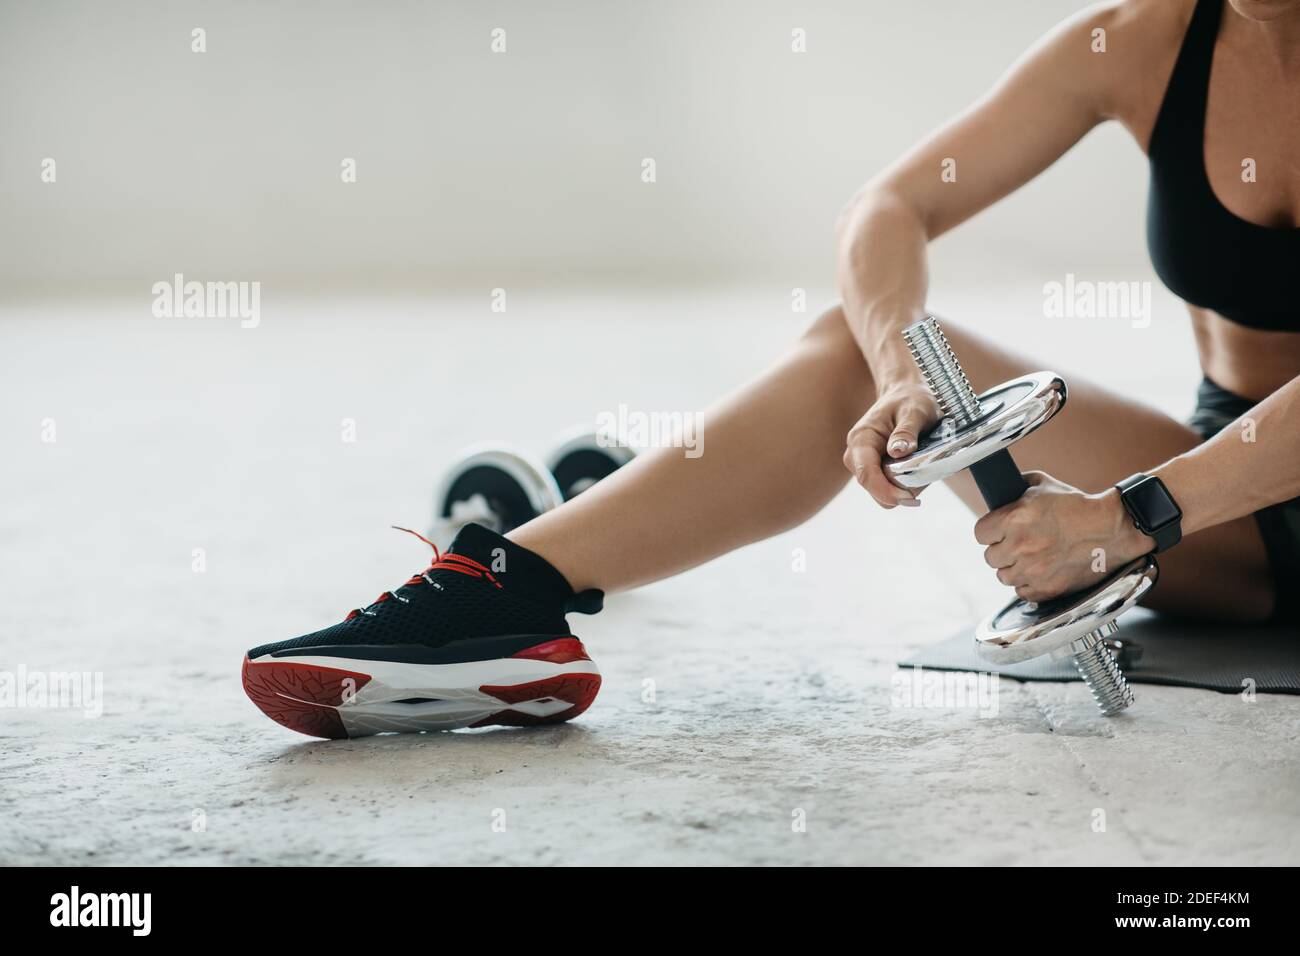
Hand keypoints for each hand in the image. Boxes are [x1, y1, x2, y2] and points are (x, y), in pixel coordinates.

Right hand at [843, 375, 940, 507]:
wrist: (906, 394)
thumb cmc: (910, 399)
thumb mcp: (914, 410)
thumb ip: (906, 431)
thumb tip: (898, 452)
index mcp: (861, 439)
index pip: (866, 474)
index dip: (886, 491)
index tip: (910, 497)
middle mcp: (857, 456)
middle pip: (874, 489)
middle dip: (898, 490)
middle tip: (926, 476)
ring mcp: (866, 465)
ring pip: (882, 493)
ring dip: (904, 487)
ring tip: (923, 466)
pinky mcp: (877, 471)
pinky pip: (889, 488)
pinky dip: (906, 484)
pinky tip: (918, 467)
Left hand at [973, 472, 1151, 601]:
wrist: (1112, 529)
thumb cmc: (1078, 505)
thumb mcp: (1042, 484)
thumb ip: (1014, 488)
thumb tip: (998, 491)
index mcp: (1013, 520)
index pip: (980, 533)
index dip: (990, 531)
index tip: (999, 531)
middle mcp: (1019, 547)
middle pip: (990, 557)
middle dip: (1003, 549)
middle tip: (1020, 543)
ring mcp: (1032, 571)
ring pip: (1004, 576)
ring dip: (1014, 568)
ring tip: (1033, 557)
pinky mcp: (1046, 589)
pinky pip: (1022, 592)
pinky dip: (1029, 584)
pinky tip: (1042, 571)